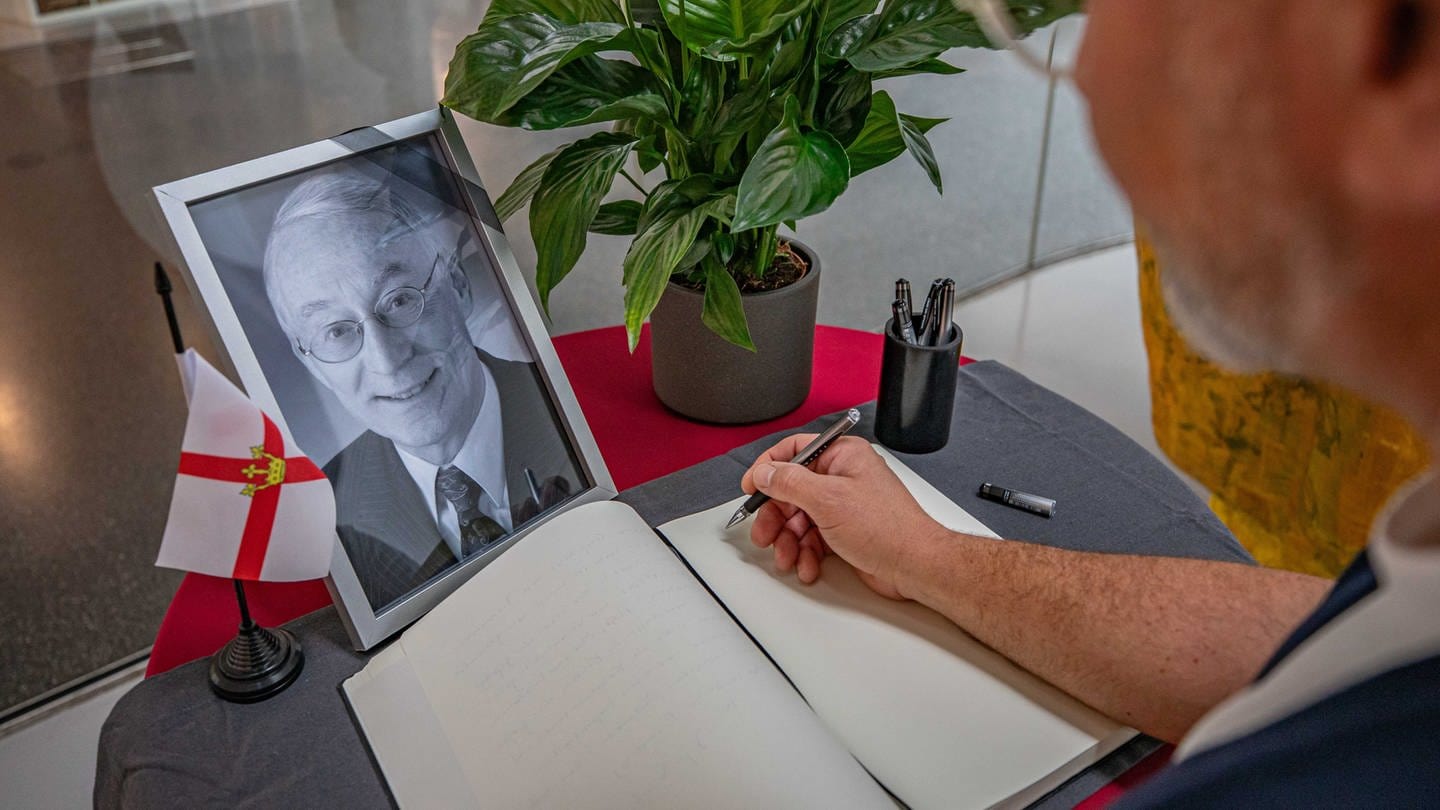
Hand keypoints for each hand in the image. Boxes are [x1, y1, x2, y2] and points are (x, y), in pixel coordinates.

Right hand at [739, 435, 949, 599]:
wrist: (915, 565)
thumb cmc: (887, 528)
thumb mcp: (827, 500)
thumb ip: (789, 483)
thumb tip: (764, 472)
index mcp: (842, 456)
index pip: (794, 451)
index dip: (768, 468)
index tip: (751, 487)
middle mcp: (843, 477)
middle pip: (792, 491)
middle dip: (776, 517)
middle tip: (765, 534)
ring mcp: (844, 505)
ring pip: (800, 519)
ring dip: (790, 541)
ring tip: (788, 557)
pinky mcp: (846, 531)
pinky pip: (814, 538)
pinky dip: (807, 553)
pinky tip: (809, 565)